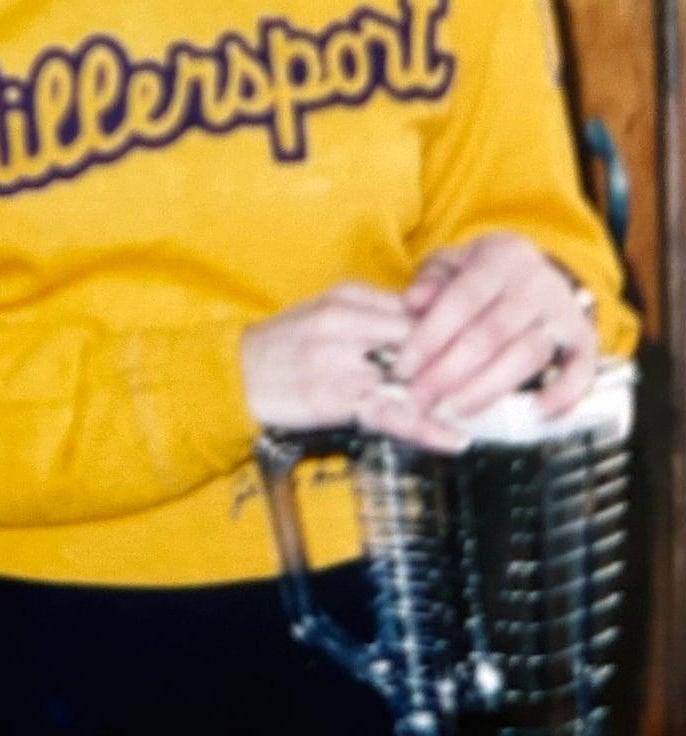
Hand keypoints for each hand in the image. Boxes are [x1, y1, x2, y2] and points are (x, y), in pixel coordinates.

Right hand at [240, 283, 468, 451]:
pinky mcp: (335, 397)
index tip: (487, 345)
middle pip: (421, 340)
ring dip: (452, 396)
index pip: (417, 309)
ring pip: (412, 377)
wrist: (234, 371)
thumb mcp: (327, 312)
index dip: (455, 330)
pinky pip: (390, 413)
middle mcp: (348, 322)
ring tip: (489, 413)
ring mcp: (341, 360)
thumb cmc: (285, 344)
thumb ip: (374, 315)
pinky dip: (425, 428)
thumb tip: (429, 325)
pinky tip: (453, 438)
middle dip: (461, 361)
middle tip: (500, 381)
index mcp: (349, 296)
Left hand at [395, 232, 597, 421]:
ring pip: (528, 355)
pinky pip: (582, 371)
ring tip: (454, 410)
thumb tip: (412, 302)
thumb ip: (430, 280)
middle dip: (451, 371)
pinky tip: (535, 414)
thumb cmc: (481, 273)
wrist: (537, 270)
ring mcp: (565, 313)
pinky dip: (563, 395)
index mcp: (500, 257)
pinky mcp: (586, 341)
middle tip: (421, 399)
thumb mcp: (452, 262)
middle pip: (492, 332)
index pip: (462, 299)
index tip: (404, 368)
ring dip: (488, 388)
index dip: (431, 336)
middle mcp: (537, 283)